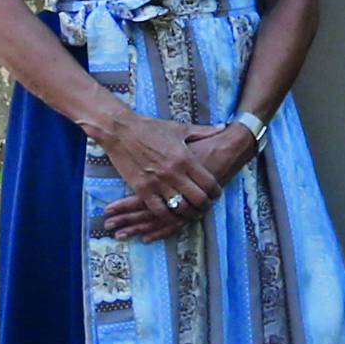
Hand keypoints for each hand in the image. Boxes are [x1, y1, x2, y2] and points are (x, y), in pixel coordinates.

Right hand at [94, 111, 240, 241]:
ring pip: (180, 208)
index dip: (216, 193)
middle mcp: (174, 173)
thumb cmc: (151, 128)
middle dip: (205, 206)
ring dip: (188, 214)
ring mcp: (157, 183)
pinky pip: (159, 210)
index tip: (215, 195)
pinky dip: (168, 216)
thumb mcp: (180, 128)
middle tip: (205, 207)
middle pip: (198, 199)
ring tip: (191, 213)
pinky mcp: (142, 189)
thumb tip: (223, 127)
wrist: (121, 130)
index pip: (209, 183)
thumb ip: (203, 131)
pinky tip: (172, 216)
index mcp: (186, 158)